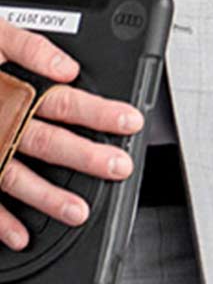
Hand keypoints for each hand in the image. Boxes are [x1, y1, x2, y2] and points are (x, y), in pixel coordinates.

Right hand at [0, 22, 143, 252]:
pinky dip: (0, 221)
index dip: (99, 113)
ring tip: (78, 213)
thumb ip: (29, 47)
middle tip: (119, 168)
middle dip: (87, 158)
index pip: (64, 103)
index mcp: (13, 91)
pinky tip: (20, 236)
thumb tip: (66, 67)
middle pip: (50, 143)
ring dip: (48, 198)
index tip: (130, 121)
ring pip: (18, 177)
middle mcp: (1, 123)